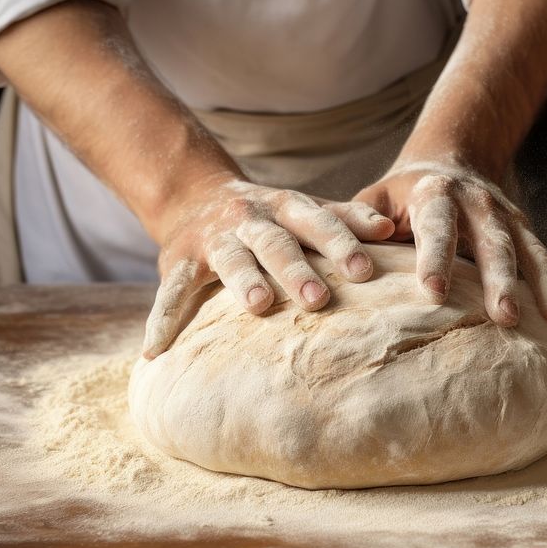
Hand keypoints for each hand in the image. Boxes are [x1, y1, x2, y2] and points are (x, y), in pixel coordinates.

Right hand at [142, 174, 395, 358]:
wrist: (197, 196)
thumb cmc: (271, 215)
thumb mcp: (306, 208)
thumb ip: (345, 218)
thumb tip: (390, 230)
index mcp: (287, 208)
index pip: (319, 223)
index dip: (341, 245)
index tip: (365, 271)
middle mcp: (251, 219)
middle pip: (277, 243)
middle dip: (297, 270)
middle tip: (318, 299)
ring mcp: (215, 239)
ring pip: (231, 259)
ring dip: (245, 281)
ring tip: (259, 306)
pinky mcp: (179, 260)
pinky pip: (171, 290)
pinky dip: (163, 319)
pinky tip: (155, 350)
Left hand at [354, 160, 546, 326]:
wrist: (448, 160)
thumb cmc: (400, 195)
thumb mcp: (376, 197)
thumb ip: (362, 223)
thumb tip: (355, 255)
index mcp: (435, 193)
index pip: (436, 226)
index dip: (436, 258)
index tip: (433, 292)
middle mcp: (477, 201)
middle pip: (491, 241)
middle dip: (500, 279)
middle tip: (505, 317)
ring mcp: (505, 215)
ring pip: (527, 249)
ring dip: (540, 284)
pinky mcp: (522, 228)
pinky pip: (543, 257)